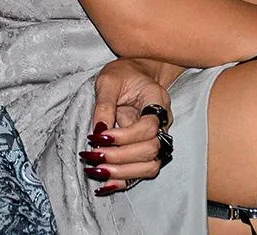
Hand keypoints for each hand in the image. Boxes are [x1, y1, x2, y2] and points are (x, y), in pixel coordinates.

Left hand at [81, 58, 174, 194]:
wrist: (134, 73)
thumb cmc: (122, 74)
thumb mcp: (108, 81)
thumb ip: (104, 104)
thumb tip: (98, 132)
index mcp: (157, 100)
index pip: (149, 127)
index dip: (125, 137)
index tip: (100, 137)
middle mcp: (163, 121)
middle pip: (152, 150)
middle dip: (121, 157)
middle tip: (93, 154)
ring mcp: (158, 137)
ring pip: (151, 166)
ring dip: (124, 172)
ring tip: (97, 170)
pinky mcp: (147, 148)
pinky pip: (142, 171)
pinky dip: (124, 181)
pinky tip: (104, 184)